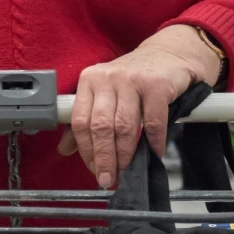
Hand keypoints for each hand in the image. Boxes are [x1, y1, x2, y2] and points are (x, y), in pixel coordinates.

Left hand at [58, 25, 221, 188]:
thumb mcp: (104, 96)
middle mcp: (107, 77)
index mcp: (89, 80)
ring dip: (125, 154)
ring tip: (126, 170)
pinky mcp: (156, 85)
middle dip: (104, 158)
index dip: (85, 150)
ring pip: (124, 126)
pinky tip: (153, 155)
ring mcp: (132, 79)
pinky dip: (153, 143)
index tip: (92, 169)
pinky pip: (153, 122)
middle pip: (100, 126)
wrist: (169, 55)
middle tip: (108, 179)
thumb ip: (84, 121)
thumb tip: (64, 149)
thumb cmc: (133, 80)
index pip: (79, 121)